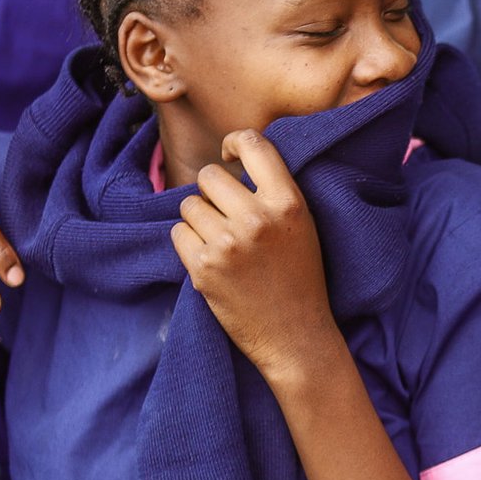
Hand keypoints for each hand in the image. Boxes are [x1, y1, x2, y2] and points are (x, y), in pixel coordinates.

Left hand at [173, 130, 344, 385]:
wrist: (296, 336)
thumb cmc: (300, 278)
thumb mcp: (302, 226)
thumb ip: (274, 192)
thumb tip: (232, 160)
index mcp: (288, 203)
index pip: (253, 143)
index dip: (234, 143)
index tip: (230, 158)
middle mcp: (257, 219)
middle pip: (209, 177)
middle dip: (213, 193)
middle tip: (228, 217)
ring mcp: (228, 244)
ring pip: (189, 205)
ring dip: (199, 220)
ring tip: (223, 244)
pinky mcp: (204, 268)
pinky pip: (178, 233)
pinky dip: (189, 244)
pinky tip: (212, 261)